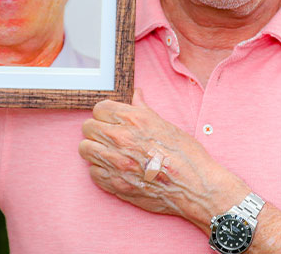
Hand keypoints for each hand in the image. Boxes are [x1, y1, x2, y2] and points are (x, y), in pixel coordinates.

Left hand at [79, 89, 249, 230]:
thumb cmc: (185, 154)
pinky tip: (115, 170)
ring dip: (95, 149)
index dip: (105, 114)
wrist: (195, 186)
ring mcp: (115, 162)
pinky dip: (101, 171)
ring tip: (110, 153)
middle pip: (88, 127)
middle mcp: (120, 138)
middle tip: (110, 137)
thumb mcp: (165, 124)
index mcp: (133, 119)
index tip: (111, 121)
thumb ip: (143, 108)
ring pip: (85, 149)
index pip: (99, 109)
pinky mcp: (114, 184)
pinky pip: (93, 172)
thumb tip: (136, 94)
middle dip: (97, 130)